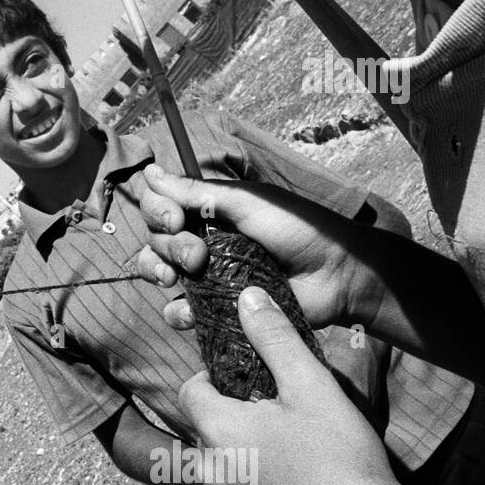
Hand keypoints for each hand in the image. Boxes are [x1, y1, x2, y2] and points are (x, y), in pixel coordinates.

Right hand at [124, 163, 379, 331]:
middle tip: (199, 255)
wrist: (336, 274)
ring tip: (182, 278)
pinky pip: (180, 312)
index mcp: (207, 212)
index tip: (176, 219)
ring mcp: (207, 277)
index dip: (157, 213)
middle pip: (156, 242)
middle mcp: (202, 241)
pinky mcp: (217, 309)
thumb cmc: (298, 228)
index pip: (159, 208)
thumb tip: (149, 172)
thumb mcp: (245, 202)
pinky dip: (176, 312)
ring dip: (159, 273)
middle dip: (168, 246)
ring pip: (159, 274)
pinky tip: (188, 313)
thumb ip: (195, 192)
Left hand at [178, 285, 403, 484]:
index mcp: (218, 430)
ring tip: (292, 454)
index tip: (240, 378)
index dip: (209, 379)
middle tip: (273, 414)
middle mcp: (211, 474)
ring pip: (224, 474)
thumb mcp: (311, 385)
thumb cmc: (341, 456)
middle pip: (206, 433)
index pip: (188, 392)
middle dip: (230, 420)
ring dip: (245, 460)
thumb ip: (275, 337)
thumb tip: (247, 296)